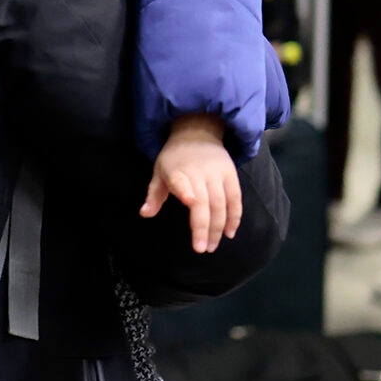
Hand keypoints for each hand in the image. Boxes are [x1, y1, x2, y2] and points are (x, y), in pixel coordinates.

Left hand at [142, 114, 241, 253]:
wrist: (198, 131)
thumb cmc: (175, 157)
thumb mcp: (159, 172)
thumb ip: (154, 195)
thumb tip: (145, 214)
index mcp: (177, 170)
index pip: (181, 180)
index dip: (185, 191)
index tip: (190, 202)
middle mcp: (199, 172)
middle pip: (205, 201)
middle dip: (204, 227)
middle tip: (202, 249)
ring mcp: (217, 173)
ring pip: (221, 203)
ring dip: (219, 227)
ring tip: (213, 246)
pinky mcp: (231, 175)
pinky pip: (235, 198)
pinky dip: (234, 217)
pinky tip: (229, 233)